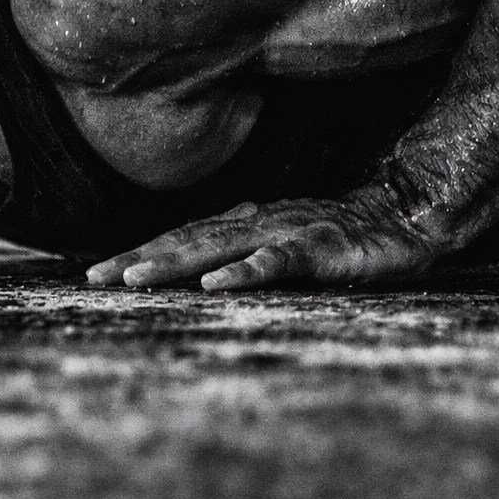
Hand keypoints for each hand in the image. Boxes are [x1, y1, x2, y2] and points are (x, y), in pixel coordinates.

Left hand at [84, 197, 437, 290]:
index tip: (95, 274)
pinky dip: (244, 271)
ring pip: (219, 247)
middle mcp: (256, 222)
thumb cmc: (339, 235)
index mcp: (244, 223)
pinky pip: (276, 260)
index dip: (139, 253)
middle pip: (186, 240)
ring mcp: (285, 232)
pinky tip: (217, 283)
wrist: (404, 215)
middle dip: (138, 258)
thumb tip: (198, 267)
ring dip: (174, 262)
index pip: (180, 238)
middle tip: (94, 278)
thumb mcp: (282, 244)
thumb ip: (243, 251)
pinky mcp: (319, 248)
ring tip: (134, 278)